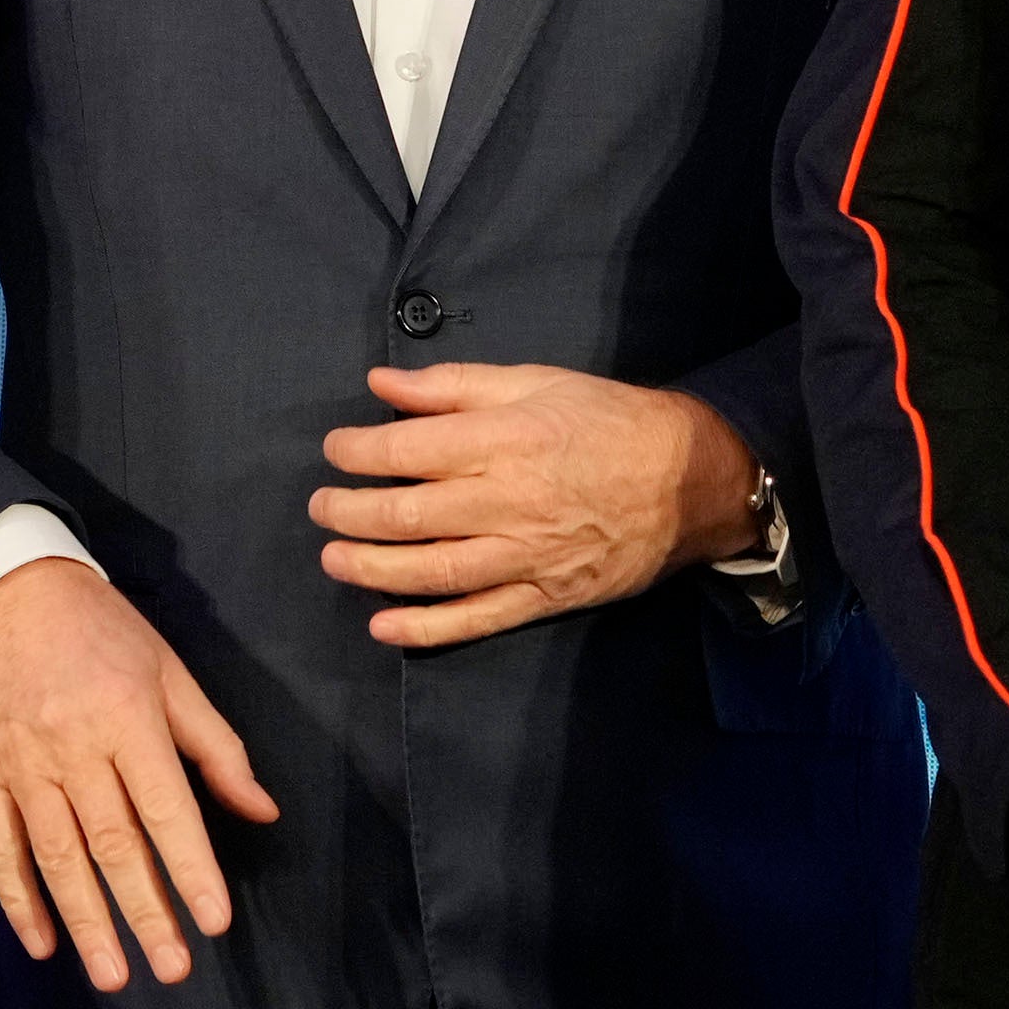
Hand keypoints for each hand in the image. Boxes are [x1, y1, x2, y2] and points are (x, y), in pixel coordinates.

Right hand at [0, 556, 280, 992]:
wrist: (2, 589)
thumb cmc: (99, 629)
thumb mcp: (169, 670)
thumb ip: (215, 745)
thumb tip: (261, 810)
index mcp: (127, 716)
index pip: (166, 807)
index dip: (190, 868)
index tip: (213, 920)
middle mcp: (73, 745)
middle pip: (112, 842)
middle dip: (144, 910)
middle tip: (172, 967)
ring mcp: (22, 762)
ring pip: (57, 855)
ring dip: (87, 919)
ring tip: (114, 974)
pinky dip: (18, 898)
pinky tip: (42, 942)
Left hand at [308, 363, 759, 648]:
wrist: (688, 478)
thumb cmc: (605, 418)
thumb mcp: (533, 380)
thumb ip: (453, 385)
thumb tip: (382, 382)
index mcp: (503, 440)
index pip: (407, 451)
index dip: (358, 451)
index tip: (336, 449)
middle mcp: (507, 501)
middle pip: (408, 516)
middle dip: (350, 513)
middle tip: (320, 508)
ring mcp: (525, 556)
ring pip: (433, 571)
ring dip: (372, 570)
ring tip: (334, 560)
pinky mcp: (544, 596)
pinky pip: (477, 619)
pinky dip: (427, 629)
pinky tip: (385, 628)